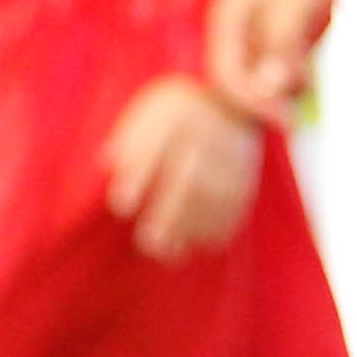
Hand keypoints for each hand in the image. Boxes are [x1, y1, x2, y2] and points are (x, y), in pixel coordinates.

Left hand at [102, 74, 266, 261]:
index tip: (121, 206)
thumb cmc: (174, 117)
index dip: (139, 177)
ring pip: (215, 200)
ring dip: (189, 229)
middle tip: (147, 241)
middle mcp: (213, 130)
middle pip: (193, 178)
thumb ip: (127, 138)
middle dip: (169, 214)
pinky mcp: (248, 180)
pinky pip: (234, 210)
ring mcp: (236, 156)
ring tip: (164, 250)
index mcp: (180, 111)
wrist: (230, 106)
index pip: (158, 145)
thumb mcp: (147, 113)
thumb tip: (108, 163)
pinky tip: (191, 243)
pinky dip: (213, 231)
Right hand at [202, 0, 350, 122]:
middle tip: (299, 115)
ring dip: (282, 93)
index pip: (225, 76)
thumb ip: (280, 41)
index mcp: (229, 18)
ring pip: (260, 80)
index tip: (285, 119)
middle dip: (266, 102)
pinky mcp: (278, 39)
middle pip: (239, 83)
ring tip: (311, 87)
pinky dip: (294, 80)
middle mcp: (237, 31)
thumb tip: (270, 86)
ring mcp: (256, 35)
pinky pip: (279, 71)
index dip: (251, 102)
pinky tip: (314, 76)